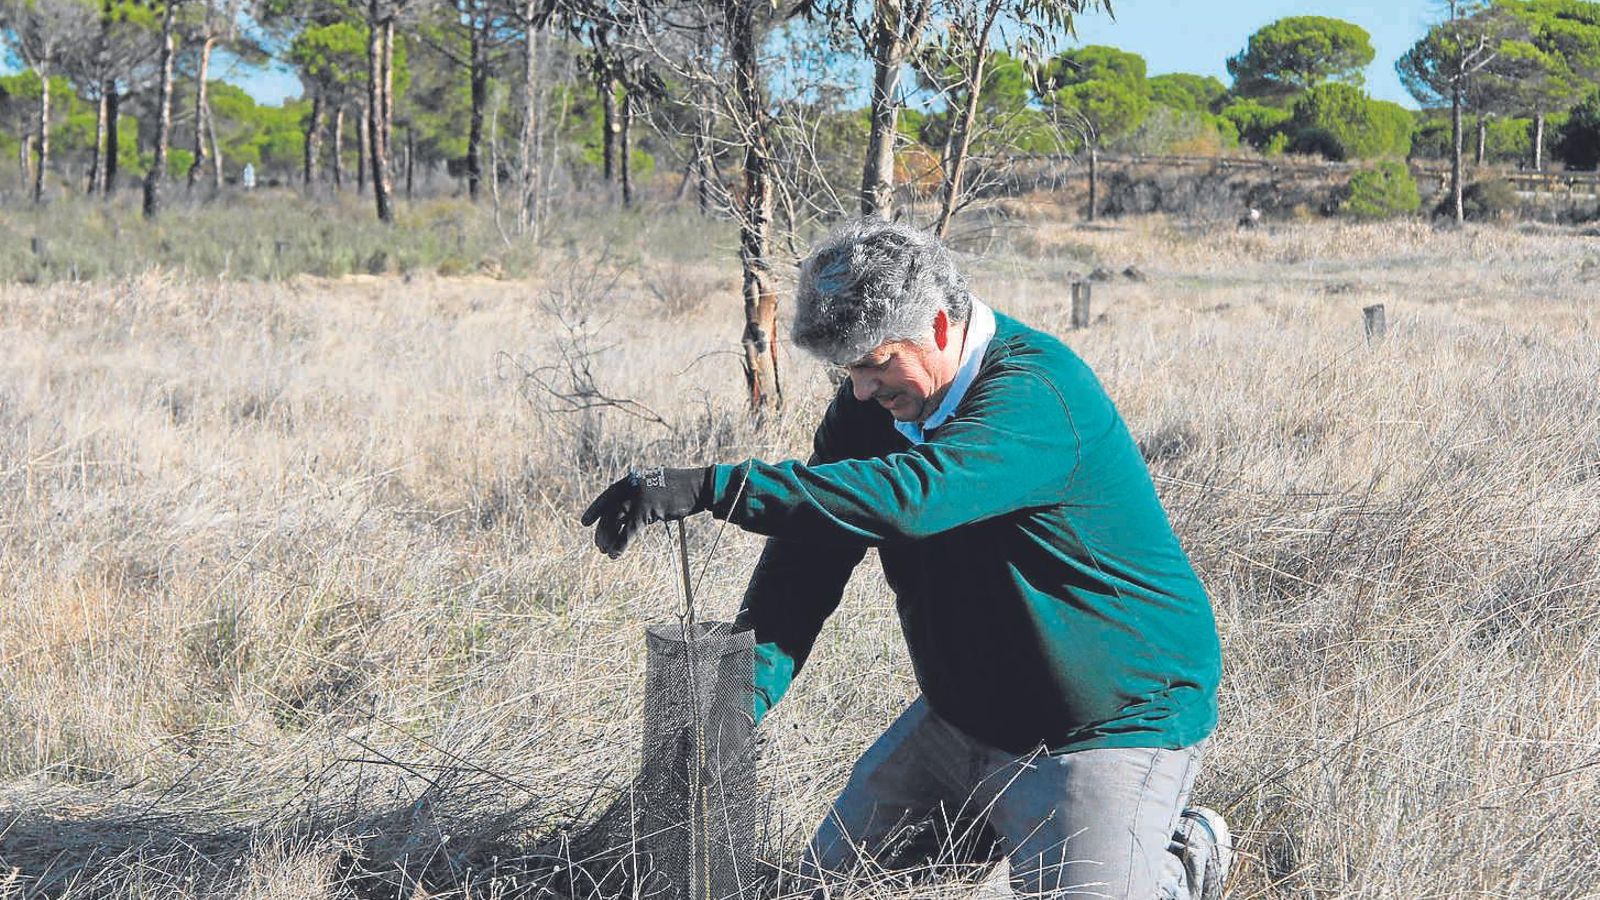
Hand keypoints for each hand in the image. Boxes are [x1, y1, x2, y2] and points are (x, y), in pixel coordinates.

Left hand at [580, 466, 711, 557]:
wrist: (699, 486)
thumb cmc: (681, 490)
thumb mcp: (656, 489)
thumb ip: (640, 498)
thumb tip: (629, 515)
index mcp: (633, 479)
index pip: (608, 495)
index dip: (595, 509)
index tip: (585, 522)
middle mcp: (632, 486)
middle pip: (610, 510)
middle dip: (602, 529)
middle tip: (598, 545)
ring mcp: (639, 496)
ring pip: (615, 519)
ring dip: (608, 537)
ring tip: (605, 552)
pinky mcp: (648, 509)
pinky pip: (630, 530)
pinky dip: (621, 543)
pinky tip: (616, 554)